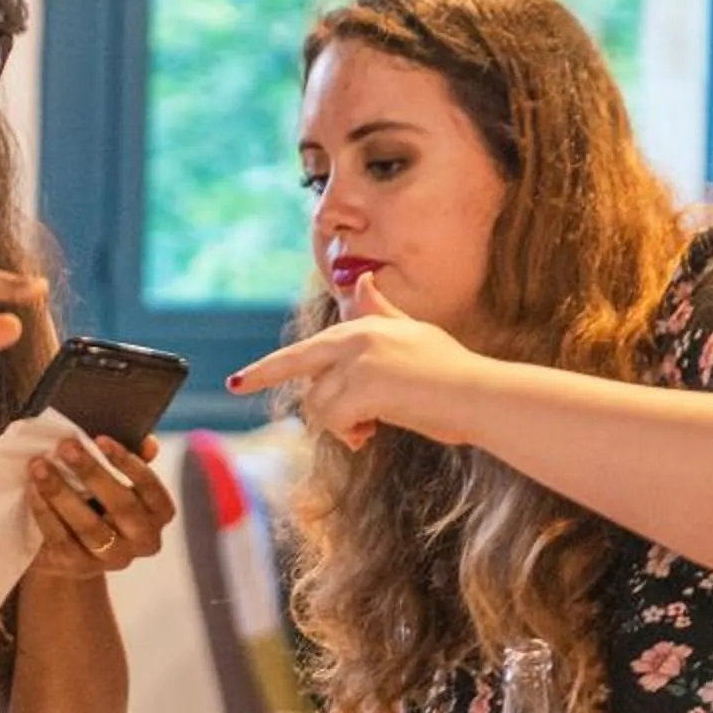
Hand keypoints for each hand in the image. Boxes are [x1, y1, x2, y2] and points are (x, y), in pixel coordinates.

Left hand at [25, 436, 175, 581]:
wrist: (71, 546)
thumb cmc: (98, 500)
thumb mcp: (116, 478)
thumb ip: (130, 460)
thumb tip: (149, 443)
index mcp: (159, 514)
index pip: (150, 488)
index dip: (127, 463)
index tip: (100, 440)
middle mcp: (143, 541)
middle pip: (121, 507)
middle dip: (91, 473)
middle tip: (65, 447)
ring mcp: (112, 559)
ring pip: (88, 526)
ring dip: (61, 492)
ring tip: (39, 466)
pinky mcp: (78, 567)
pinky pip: (61, 539)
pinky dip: (45, 512)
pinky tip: (33, 489)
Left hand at [224, 275, 485, 448]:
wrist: (478, 394)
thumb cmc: (452, 373)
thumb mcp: (413, 334)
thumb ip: (383, 312)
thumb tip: (364, 279)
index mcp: (365, 327)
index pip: (308, 349)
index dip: (271, 366)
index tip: (238, 380)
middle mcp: (356, 337)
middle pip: (295, 364)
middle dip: (260, 374)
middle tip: (234, 385)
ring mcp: (358, 360)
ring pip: (318, 403)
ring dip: (338, 424)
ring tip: (369, 428)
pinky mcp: (363, 384)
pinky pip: (335, 418)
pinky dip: (349, 432)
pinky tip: (372, 433)